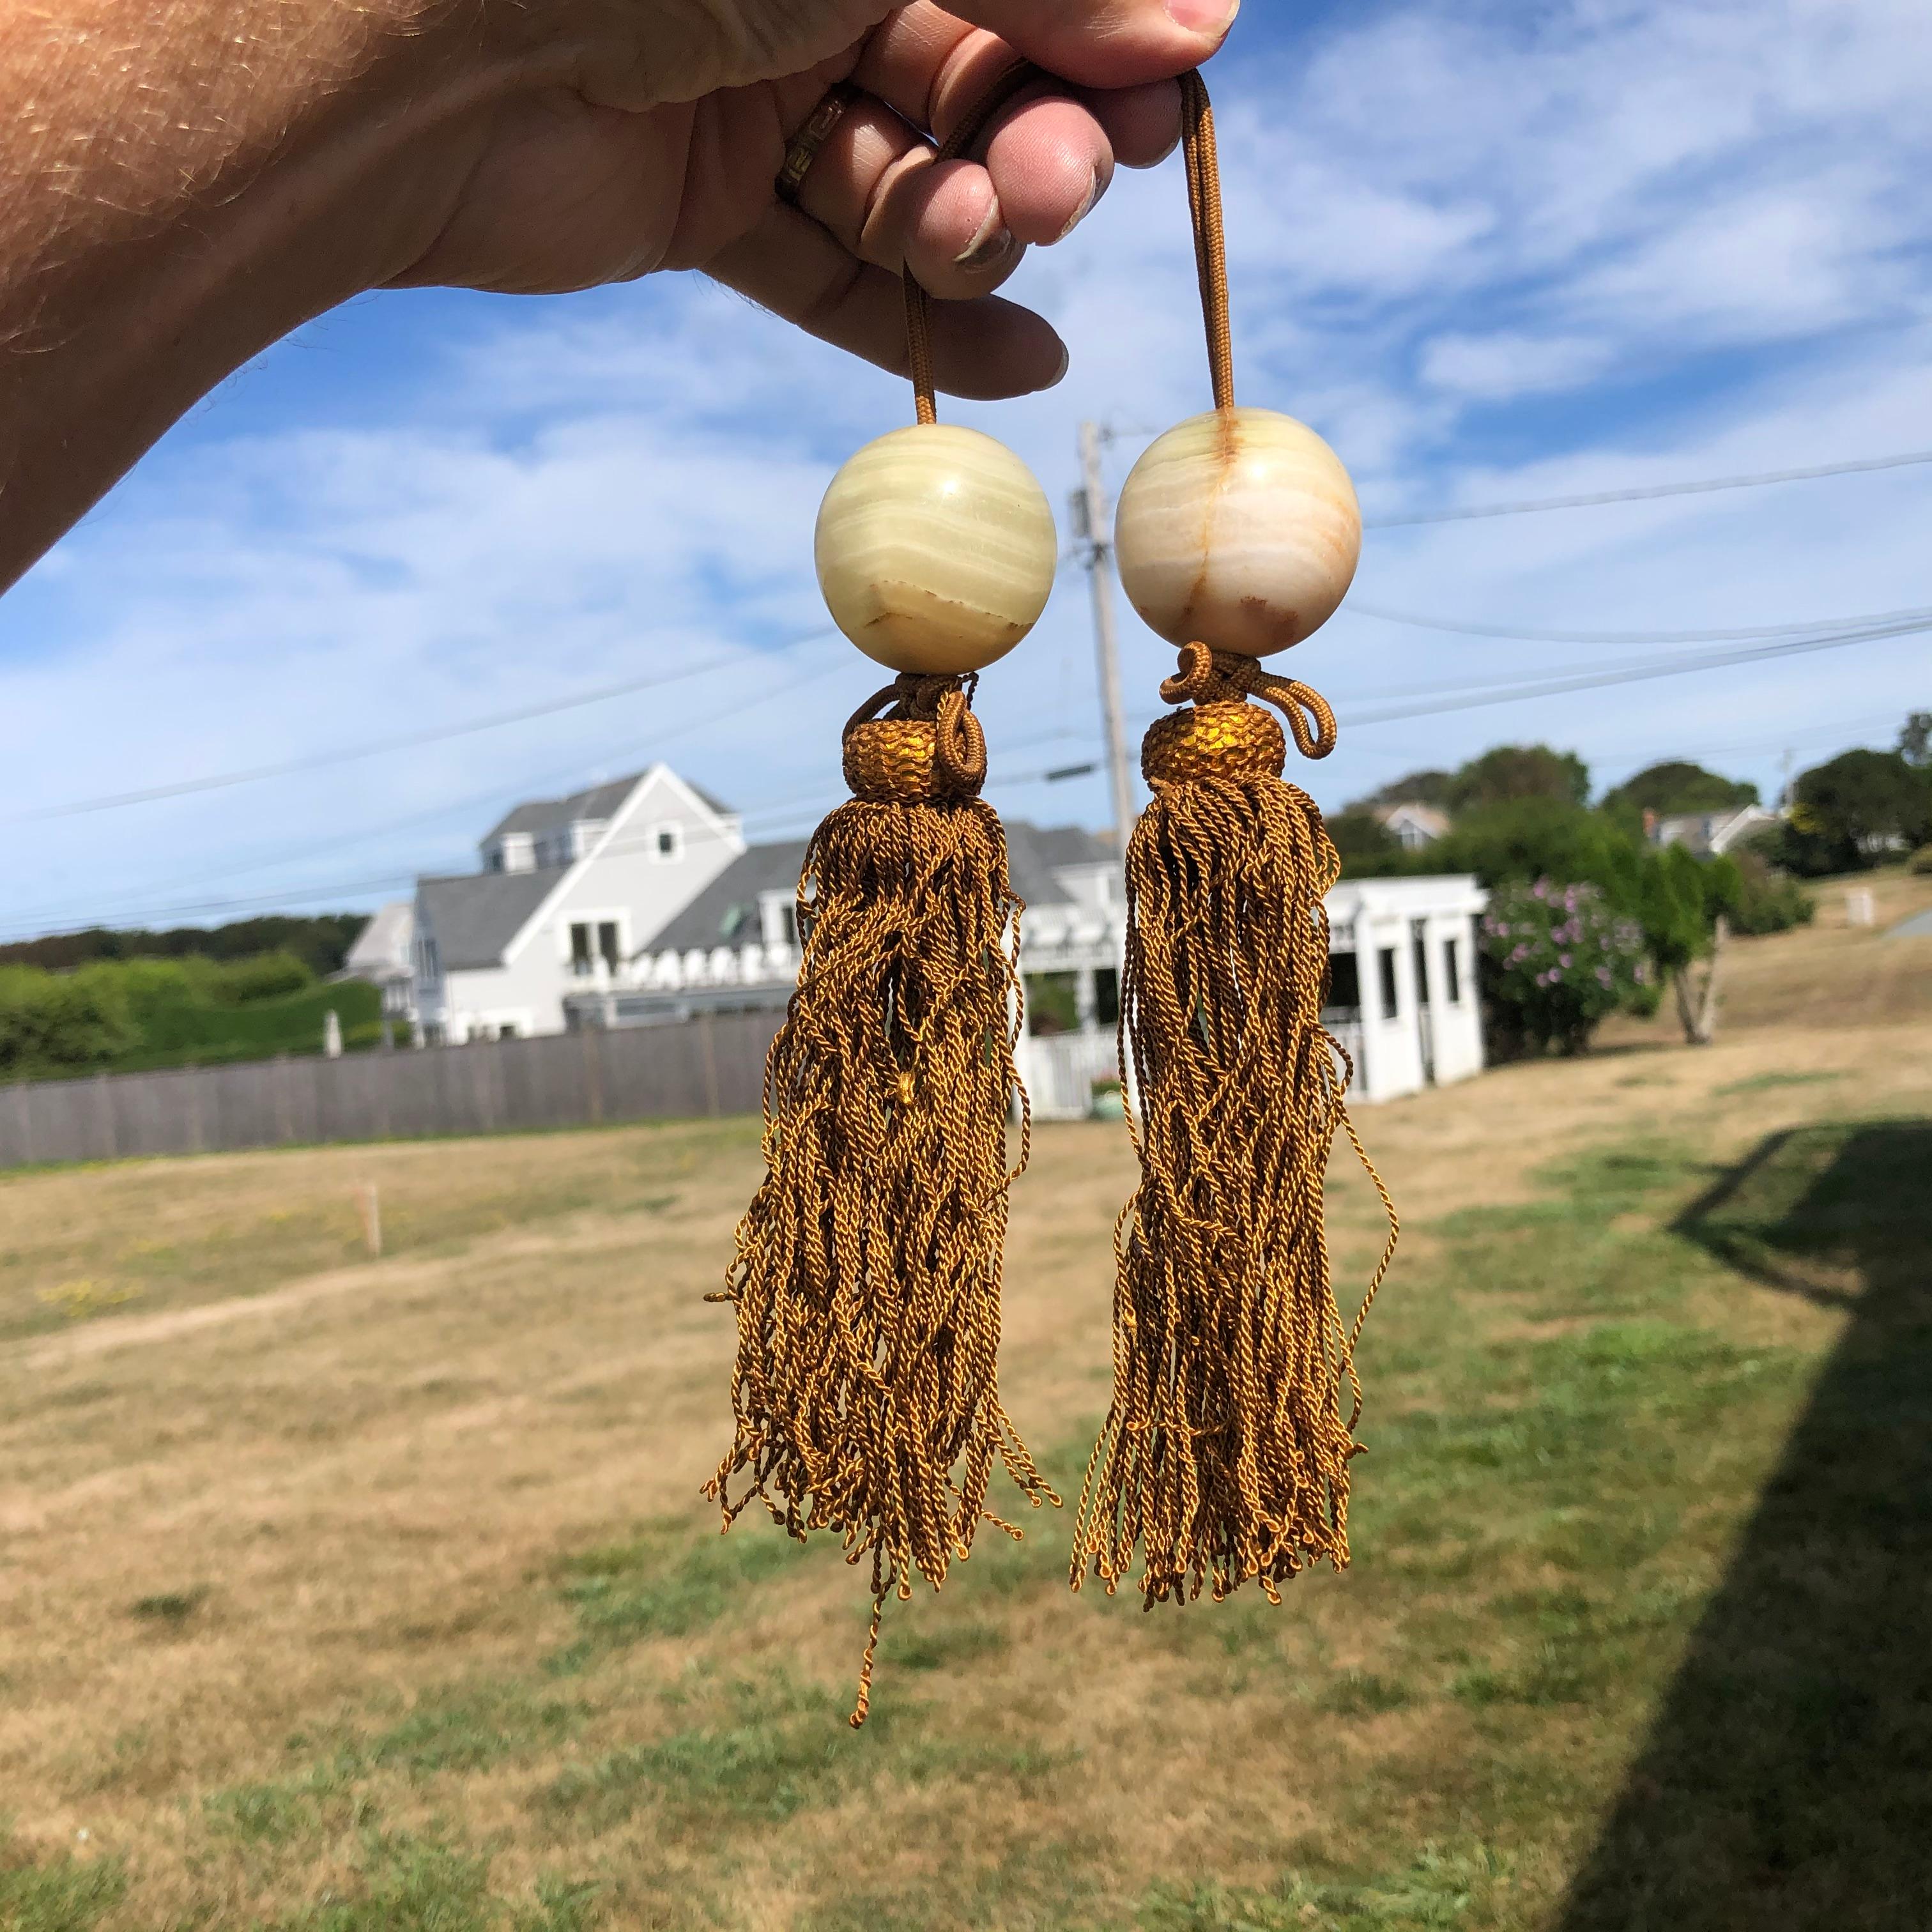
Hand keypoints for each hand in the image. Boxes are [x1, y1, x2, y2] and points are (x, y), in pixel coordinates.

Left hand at [392, 0, 1240, 395]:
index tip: (1176, 83)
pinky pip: (827, 271)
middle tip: (1069, 177)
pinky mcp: (700, 209)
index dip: (1096, 29)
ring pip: (905, 183)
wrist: (419, 63)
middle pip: (969, 81)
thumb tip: (1195, 20)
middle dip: (1034, 133)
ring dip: (970, 224)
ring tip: (991, 234)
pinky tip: (1024, 360)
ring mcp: (746, 101)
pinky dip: (916, 320)